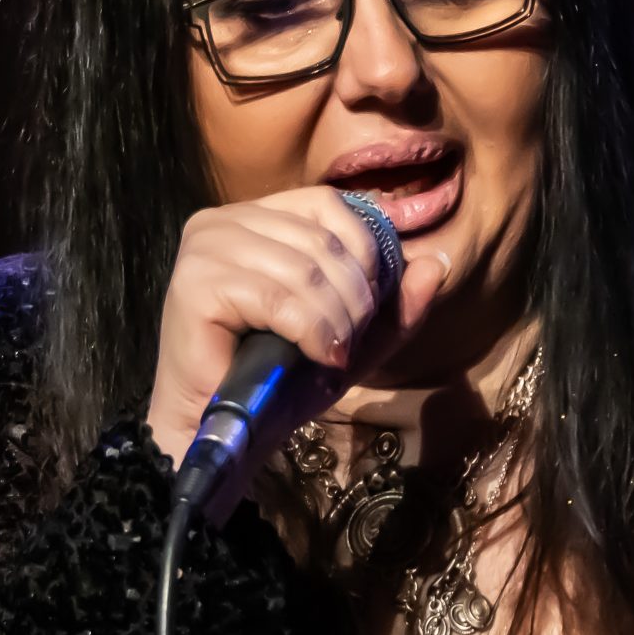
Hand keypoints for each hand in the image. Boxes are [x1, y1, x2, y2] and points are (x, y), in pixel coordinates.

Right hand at [145, 188, 449, 487]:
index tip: (367, 306)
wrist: (220, 431)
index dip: (365, 250)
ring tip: (333, 354)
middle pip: (321, 237)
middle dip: (354, 296)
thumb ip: (395, 303)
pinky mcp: (195, 285)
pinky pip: (279, 298)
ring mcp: (204, 249)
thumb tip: (439, 261)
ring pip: (305, 268)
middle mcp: (221, 221)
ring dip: (335, 320)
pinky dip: (311, 331)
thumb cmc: (276, 382)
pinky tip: (314, 355)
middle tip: (349, 341)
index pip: (328, 203)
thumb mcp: (350, 337)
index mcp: (253, 217)